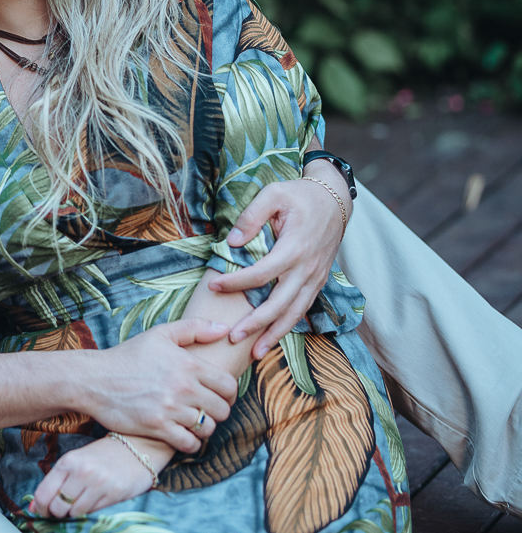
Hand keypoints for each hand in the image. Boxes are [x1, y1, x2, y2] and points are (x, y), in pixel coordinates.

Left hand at [30, 435, 157, 517]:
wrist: (139, 447)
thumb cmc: (103, 454)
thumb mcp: (77, 460)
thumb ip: (56, 481)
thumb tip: (34, 507)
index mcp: (68, 461)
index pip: (43, 493)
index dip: (40, 508)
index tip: (43, 511)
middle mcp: (81, 471)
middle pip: (57, 506)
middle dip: (57, 512)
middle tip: (63, 509)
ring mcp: (99, 483)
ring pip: (74, 512)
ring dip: (74, 512)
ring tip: (82, 502)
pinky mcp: (115, 493)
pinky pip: (93, 512)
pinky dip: (90, 511)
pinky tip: (96, 500)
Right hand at [83, 317, 236, 452]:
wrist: (95, 379)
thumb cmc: (128, 356)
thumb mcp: (160, 334)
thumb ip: (194, 328)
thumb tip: (225, 329)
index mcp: (188, 363)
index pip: (229, 386)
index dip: (229, 394)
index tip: (219, 396)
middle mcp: (183, 387)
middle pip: (222, 410)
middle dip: (217, 412)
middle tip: (206, 411)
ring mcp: (170, 408)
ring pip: (207, 428)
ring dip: (204, 428)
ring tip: (193, 423)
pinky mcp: (157, 427)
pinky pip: (189, 443)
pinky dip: (190, 443)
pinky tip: (183, 435)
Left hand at [210, 176, 344, 358]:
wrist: (334, 200)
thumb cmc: (300, 196)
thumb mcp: (273, 194)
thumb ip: (252, 216)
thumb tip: (232, 241)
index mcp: (294, 248)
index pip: (261, 274)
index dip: (236, 282)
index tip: (214, 286)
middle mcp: (307, 268)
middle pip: (280, 303)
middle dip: (256, 323)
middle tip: (233, 337)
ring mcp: (315, 278)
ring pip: (294, 313)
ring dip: (274, 334)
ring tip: (255, 353)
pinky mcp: (317, 281)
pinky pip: (303, 308)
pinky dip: (288, 325)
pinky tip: (272, 337)